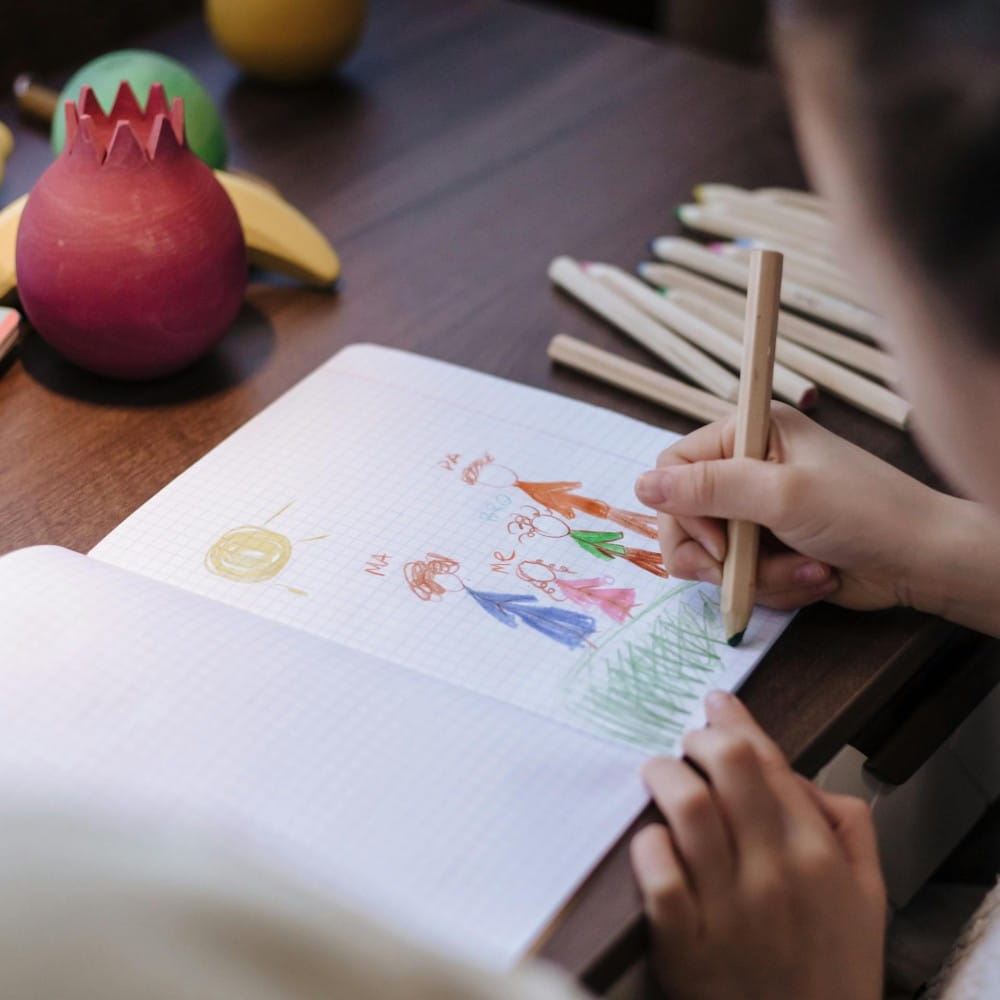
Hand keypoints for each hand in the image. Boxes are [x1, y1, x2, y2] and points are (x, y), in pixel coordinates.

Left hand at [631, 692, 885, 999]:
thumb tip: (807, 778)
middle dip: (698, 741)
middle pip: (728, 767)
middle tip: (686, 745)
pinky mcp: (685, 945)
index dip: (736, 722)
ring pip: (689, 808)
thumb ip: (851, 829)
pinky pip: (658, 876)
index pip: (770, 762)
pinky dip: (647, 847)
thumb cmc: (831, 973)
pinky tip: (649, 841)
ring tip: (657, 776)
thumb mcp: (868, 900)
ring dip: (664, 777)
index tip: (716, 703)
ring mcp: (729, 909)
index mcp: (816, 854)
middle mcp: (774, 873)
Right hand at [634, 403, 955, 611]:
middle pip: (684, 516)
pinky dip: (773, 585)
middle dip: (716, 553)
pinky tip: (814, 577)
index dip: (682, 508)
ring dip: (754, 574)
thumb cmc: (865, 513)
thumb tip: (641, 485)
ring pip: (712, 556)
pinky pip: (741, 577)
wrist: (924, 562)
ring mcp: (759, 513)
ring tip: (801, 570)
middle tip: (738, 569)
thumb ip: (708, 489)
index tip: (716, 540)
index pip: (675, 465)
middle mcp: (748, 469)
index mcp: (750, 434)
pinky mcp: (770, 550)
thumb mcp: (781, 495)